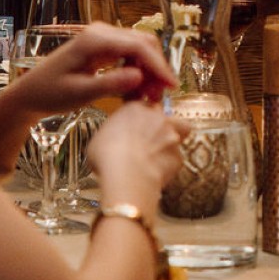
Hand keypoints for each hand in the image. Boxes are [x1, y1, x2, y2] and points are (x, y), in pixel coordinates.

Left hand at [1, 22, 176, 115]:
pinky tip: (137, 91)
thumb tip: (139, 77)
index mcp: (94, 40)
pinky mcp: (104, 46)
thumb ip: (110, 84)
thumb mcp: (80, 94)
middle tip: (160, 96)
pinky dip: (139, 71)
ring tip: (148, 97)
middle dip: (156, 68)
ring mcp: (103, 37)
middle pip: (143, 43)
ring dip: (149, 71)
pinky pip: (130, 54)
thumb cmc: (50, 93)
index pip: (137, 46)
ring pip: (140, 48)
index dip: (158, 66)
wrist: (31, 93)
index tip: (171, 86)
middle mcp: (101, 32)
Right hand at [88, 98, 185, 213]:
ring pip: (180, 132)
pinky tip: (156, 173)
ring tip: (155, 158)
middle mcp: (156, 118)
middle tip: (148, 141)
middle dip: (160, 125)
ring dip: (169, 143)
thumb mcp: (98, 139)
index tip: (135, 127)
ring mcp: (171, 135)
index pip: (142, 106)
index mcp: (134, 109)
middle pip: (164, 115)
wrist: (127, 173)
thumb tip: (112, 141)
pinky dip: (168, 166)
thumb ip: (111, 134)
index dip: (140, 118)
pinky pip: (175, 159)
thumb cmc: (107, 155)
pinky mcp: (178, 156)